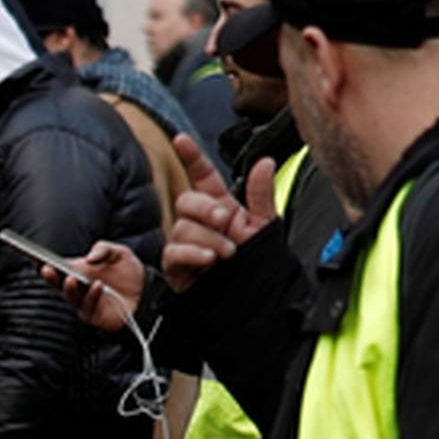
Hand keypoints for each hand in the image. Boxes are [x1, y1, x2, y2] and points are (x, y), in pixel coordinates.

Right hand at [46, 241, 145, 331]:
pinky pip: (89, 307)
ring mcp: (84, 302)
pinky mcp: (94, 315)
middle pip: (58, 284)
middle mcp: (78, 287)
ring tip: (72, 278)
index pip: (57, 267)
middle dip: (51, 277)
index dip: (44, 262)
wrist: (146, 292)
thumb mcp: (119, 253)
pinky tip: (97, 286)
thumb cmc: (128, 271)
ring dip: (70, 288)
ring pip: (71, 297)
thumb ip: (105, 248)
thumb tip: (90, 257)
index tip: (35, 256)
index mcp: (78, 270)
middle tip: (46, 268)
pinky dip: (92, 296)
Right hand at [162, 145, 274, 288]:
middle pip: (187, 199)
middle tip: (225, 221)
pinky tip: (208, 259)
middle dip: (206, 208)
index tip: (181, 140)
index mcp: (220, 205)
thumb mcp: (265, 226)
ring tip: (228, 253)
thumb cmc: (257, 262)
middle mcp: (199, 221)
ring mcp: (186, 243)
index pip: (202, 175)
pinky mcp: (177, 266)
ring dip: (208, 238)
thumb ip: (262, 195)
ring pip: (183, 227)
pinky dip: (191, 253)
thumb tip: (265, 163)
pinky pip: (173, 253)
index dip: (191, 156)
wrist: (253, 299)